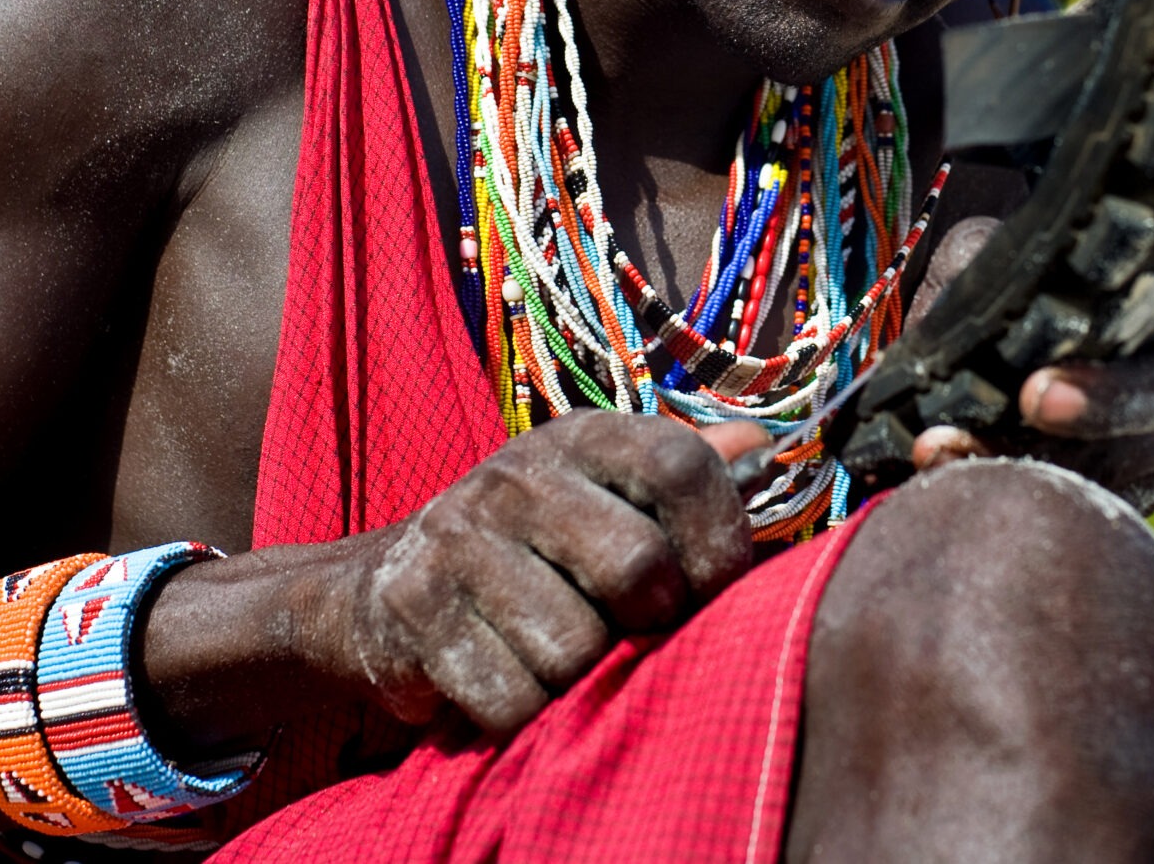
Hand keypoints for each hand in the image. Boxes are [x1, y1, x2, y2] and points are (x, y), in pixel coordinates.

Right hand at [345, 410, 758, 732]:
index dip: (718, 542)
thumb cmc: (537, 546)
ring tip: (562, 658)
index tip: (715, 591)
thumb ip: (688, 474)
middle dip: (650, 622)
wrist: (386, 587)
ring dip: (581, 680)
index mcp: (583, 438)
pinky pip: (510, 699)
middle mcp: (517, 474)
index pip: (681, 467)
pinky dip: (524, 715)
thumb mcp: (607, 492)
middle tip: (631, 633)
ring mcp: (458, 537)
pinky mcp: (414, 609)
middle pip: (635, 566)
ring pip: (573, 648)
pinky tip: (510, 681)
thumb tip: (766, 451)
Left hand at [906, 219, 1153, 509]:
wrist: (969, 351)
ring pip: (1134, 455)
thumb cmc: (994, 273)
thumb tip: (977, 286)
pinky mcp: (1129, 488)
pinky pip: (1084, 495)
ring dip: (1039, 452)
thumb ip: (994, 253)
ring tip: (948, 443)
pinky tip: (937, 460)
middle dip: (1109, 400)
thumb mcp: (986, 245)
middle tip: (1036, 397)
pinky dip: (1001, 476)